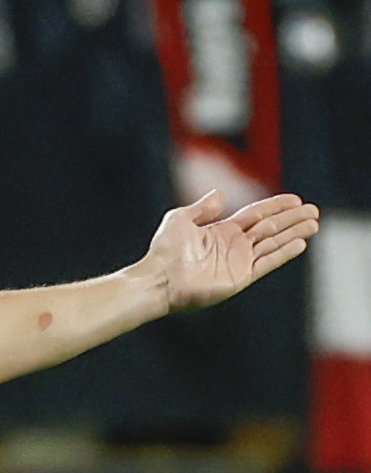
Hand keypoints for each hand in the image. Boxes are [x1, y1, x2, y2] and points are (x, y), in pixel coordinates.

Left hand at [142, 190, 319, 313]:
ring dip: (294, 233)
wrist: (159, 278)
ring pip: (273, 244)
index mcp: (222, 231)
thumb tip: (220, 194)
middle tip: (313, 211)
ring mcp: (238, 262)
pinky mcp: (239, 278)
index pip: (256, 215)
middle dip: (292, 219)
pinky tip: (300, 244)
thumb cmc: (164, 250)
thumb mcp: (180, 219)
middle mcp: (233, 246)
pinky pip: (266, 262)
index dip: (276, 206)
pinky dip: (283, 253)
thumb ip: (202, 208)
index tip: (295, 199)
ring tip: (314, 224)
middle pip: (270, 228)